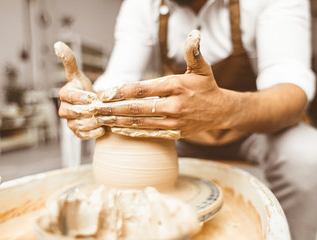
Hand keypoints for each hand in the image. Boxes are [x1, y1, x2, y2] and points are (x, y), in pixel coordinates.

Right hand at [54, 41, 105, 138]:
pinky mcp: (76, 132)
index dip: (82, 97)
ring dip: (93, 122)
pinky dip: (93, 133)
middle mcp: (63, 109)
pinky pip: (83, 135)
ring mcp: (69, 122)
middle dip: (89, 110)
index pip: (69, 96)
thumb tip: (58, 44)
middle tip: (102, 108)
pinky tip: (103, 128)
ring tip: (105, 118)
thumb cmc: (84, 88)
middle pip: (73, 112)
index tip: (94, 97)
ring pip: (79, 124)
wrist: (92, 105)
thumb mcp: (78, 74)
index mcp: (64, 94)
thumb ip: (69, 61)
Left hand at [90, 30, 231, 136]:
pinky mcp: (175, 134)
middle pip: (138, 109)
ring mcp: (175, 122)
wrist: (222, 111)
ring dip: (118, 122)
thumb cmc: (207, 87)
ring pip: (141, 123)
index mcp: (177, 86)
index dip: (122, 91)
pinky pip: (150, 134)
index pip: (143, 89)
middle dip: (113, 109)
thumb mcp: (201, 68)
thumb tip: (193, 34)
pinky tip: (118, 130)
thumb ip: (192, 52)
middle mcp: (174, 105)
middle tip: (95, 108)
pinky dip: (132, 133)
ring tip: (101, 119)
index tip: (104, 93)